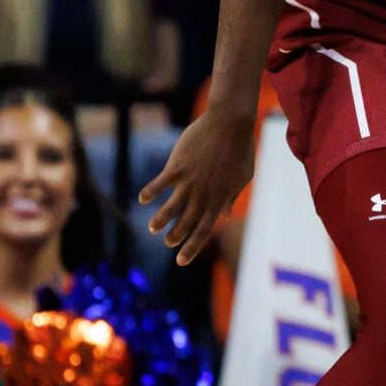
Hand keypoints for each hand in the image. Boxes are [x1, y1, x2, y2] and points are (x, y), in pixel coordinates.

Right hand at [139, 102, 259, 266]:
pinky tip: (143, 199)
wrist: (229, 124)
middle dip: (174, 237)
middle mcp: (202, 195)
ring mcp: (188, 181)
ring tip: (153, 228)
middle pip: (185, 223)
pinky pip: (159, 184)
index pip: (203, 230)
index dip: (191, 247)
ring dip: (159, 221)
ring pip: (169, 208)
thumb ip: (231, 197)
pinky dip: (149, 193)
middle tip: (167, 242)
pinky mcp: (177, 167)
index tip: (180, 261)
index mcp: (218, 199)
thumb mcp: (242, 177)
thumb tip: (223, 214)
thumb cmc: (239, 150)